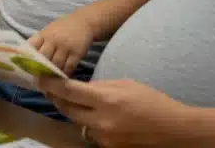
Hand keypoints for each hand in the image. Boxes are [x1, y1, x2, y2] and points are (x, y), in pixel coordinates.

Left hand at [28, 13, 95, 74]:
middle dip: (39, 69)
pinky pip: (69, 67)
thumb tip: (28, 58)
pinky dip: (65, 74)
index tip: (23, 69)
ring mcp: (65, 46)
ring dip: (52, 75)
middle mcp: (53, 40)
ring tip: (50, 83)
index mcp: (43, 34)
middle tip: (37, 80)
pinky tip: (63, 79)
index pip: (30, 47)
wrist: (84, 20)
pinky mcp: (76, 52)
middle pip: (43, 58)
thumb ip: (40, 42)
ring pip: (56, 64)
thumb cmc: (63, 27)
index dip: (26, 59)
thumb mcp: (49, 30)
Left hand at [37, 78, 197, 146]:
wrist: (174, 130)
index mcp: (107, 100)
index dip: (51, 84)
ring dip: (74, 112)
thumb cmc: (153, 102)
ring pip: (78, 123)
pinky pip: (91, 134)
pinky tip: (97, 117)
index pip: (69, 91)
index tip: (41, 77)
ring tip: (76, 102)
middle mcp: (102, 121)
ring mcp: (104, 138)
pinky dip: (90, 124)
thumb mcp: (126, 85)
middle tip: (52, 89)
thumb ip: (101, 86)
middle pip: (67, 109)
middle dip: (58, 98)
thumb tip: (80, 88)